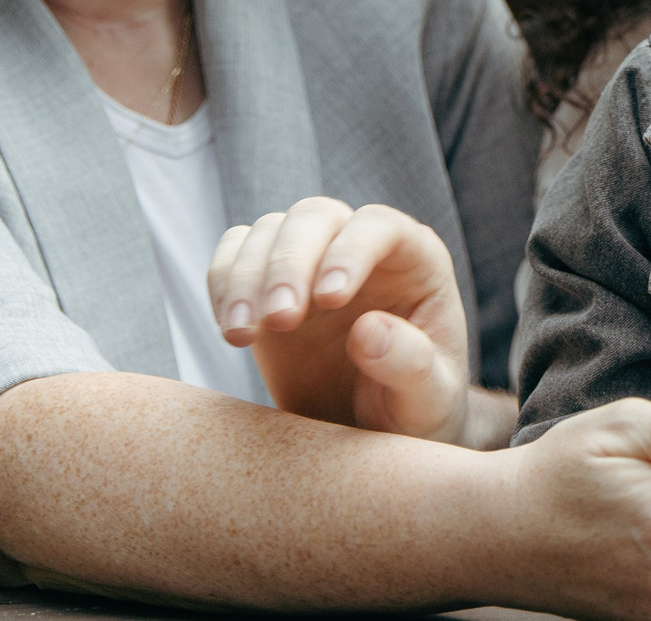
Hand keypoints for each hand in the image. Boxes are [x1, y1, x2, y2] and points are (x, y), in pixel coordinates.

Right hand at [211, 197, 488, 443]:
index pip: (380, 226)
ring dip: (246, 276)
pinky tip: (231, 328)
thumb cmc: (413, 410)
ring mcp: (311, 262)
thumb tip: (368, 330)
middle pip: (316, 217)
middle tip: (279, 321)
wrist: (372, 433)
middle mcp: (361, 247)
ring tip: (240, 335)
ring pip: (269, 231)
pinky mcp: (267, 284)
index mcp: (416, 260)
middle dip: (289, 263)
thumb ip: (410, 365)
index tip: (329, 300)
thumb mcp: (427, 400)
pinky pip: (235, 255)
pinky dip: (223, 283)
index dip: (351, 252)